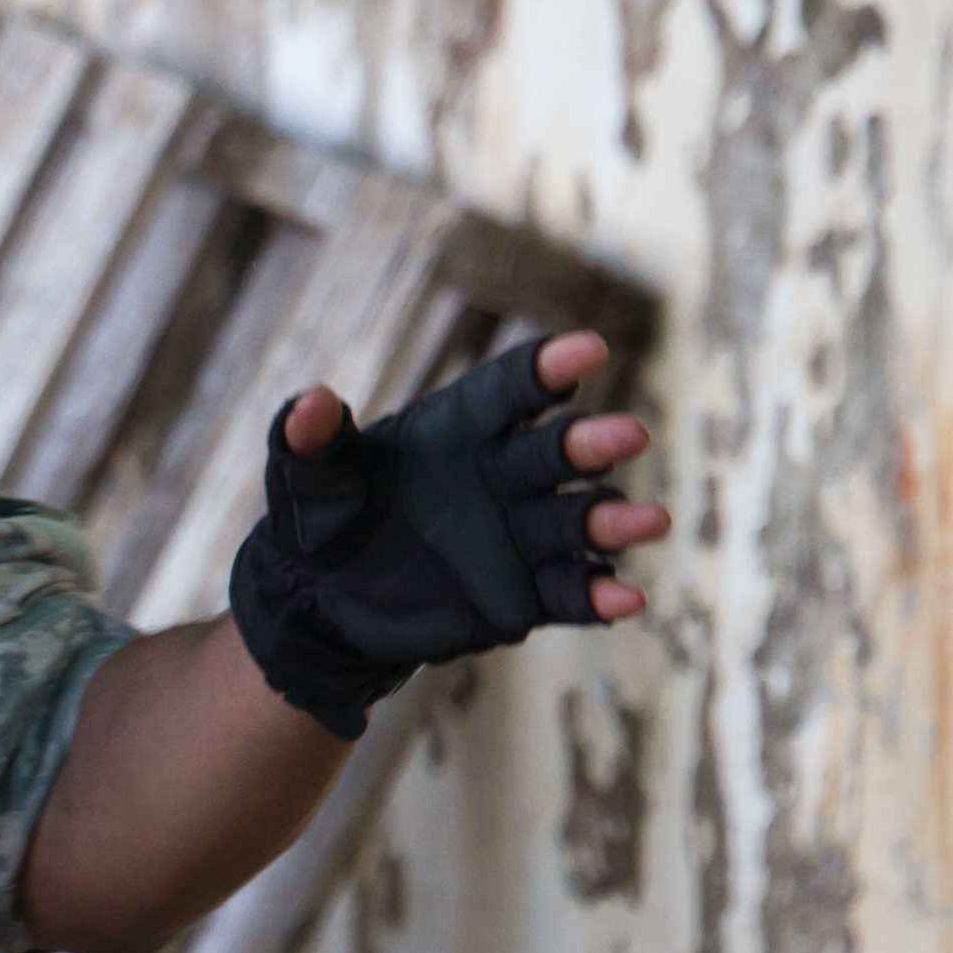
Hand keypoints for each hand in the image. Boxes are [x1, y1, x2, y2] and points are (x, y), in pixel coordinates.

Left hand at [275, 329, 668, 620]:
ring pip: (576, 522)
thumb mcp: (303, 478)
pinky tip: (627, 599)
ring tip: (649, 521)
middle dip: (591, 445)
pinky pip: (570, 593)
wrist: (322, 602)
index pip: (510, 390)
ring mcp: (519, 536)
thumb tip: (310, 401)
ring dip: (612, 520)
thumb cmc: (320, 519)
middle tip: (629, 435)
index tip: (588, 350)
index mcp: (458, 429)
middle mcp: (502, 475)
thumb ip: (307, 439)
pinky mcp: (524, 596)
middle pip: (555, 454)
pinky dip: (599, 595)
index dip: (547, 369)